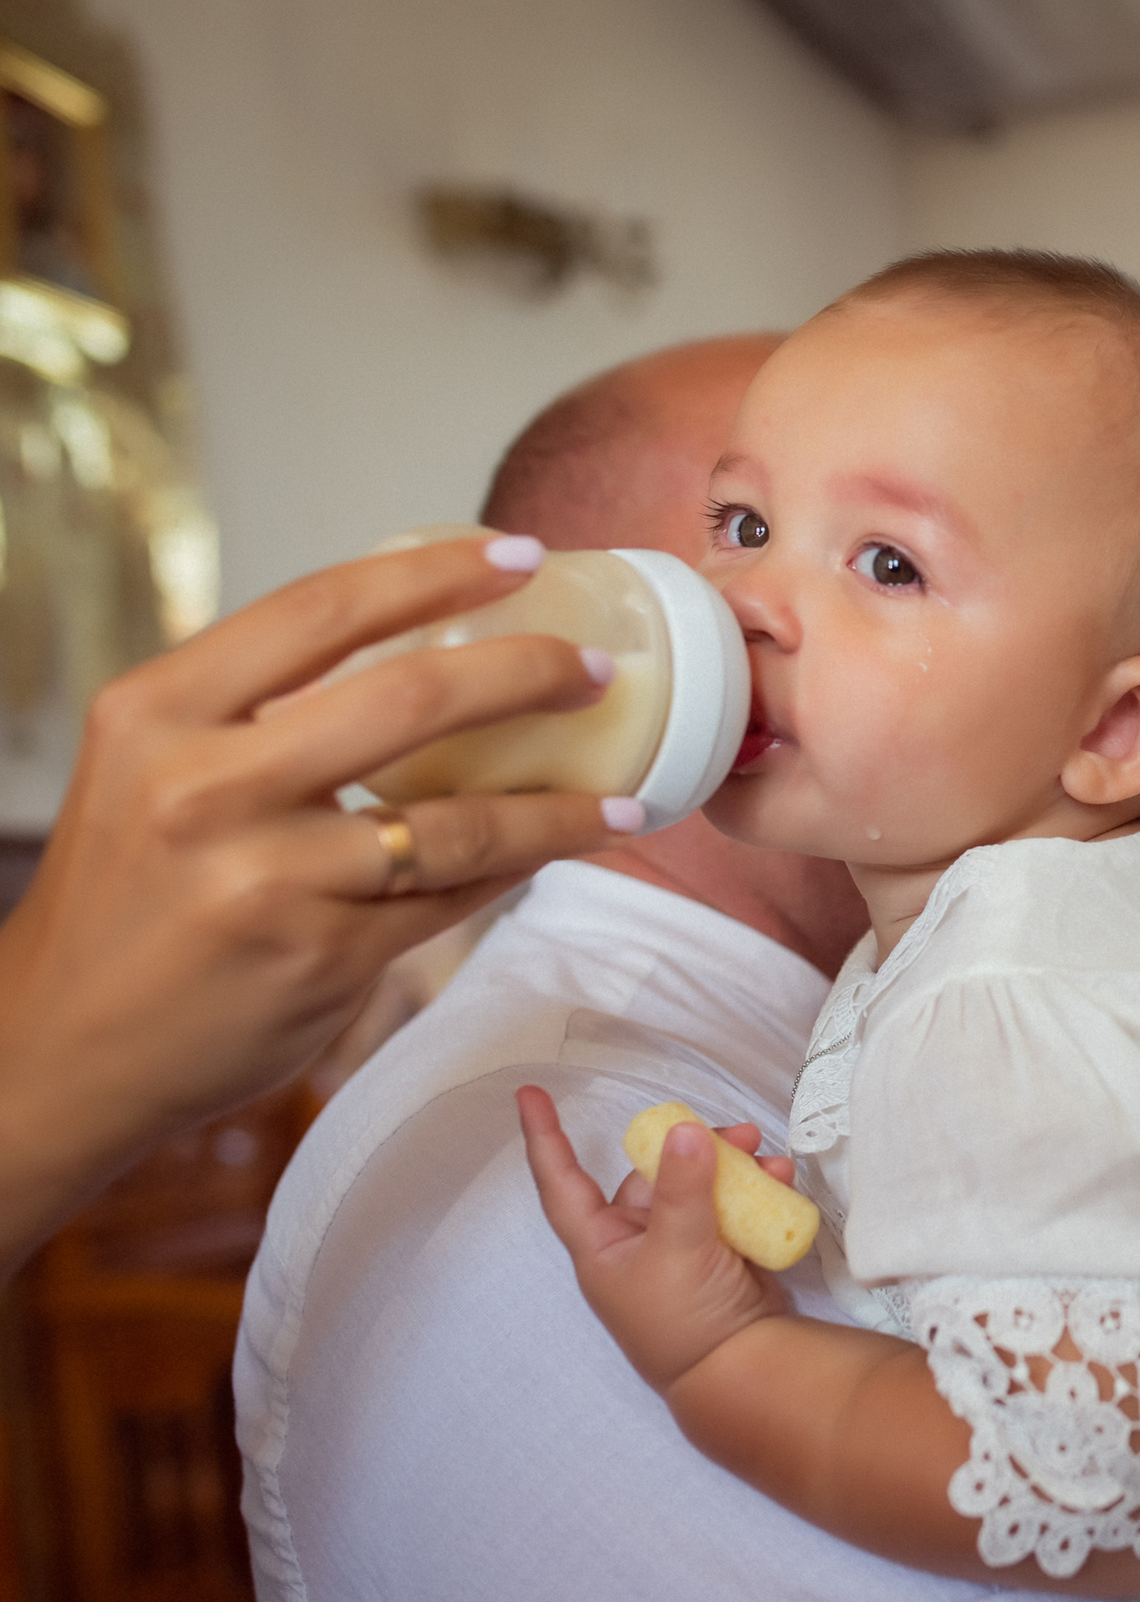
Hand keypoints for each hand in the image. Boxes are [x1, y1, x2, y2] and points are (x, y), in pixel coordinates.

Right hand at [0, 533, 635, 1271]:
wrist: (59, 1046)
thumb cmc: (125, 892)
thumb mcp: (148, 766)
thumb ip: (255, 710)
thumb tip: (413, 645)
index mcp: (160, 711)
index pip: (323, 611)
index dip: (437, 573)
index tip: (522, 555)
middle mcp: (206, 787)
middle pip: (412, 699)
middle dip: (529, 674)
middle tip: (596, 671)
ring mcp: (268, 878)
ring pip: (458, 822)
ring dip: (558, 806)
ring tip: (619, 794)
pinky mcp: (320, 958)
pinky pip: (451, 899)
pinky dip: (516, 870)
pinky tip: (559, 852)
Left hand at [517, 1086, 791, 1389]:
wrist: (739, 1370)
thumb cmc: (686, 1320)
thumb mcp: (678, 1248)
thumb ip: (682, 1187)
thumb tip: (685, 1130)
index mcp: (603, 1246)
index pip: (562, 1183)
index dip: (544, 1138)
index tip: (527, 1094)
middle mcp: (636, 1244)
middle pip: (653, 1176)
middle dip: (694, 1148)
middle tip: (737, 1133)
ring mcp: (681, 1249)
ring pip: (700, 1188)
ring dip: (734, 1168)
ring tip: (765, 1155)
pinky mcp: (721, 1255)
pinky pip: (732, 1209)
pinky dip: (754, 1192)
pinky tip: (779, 1179)